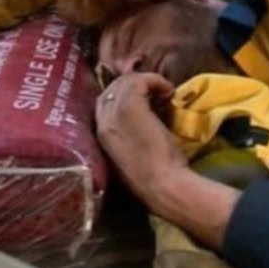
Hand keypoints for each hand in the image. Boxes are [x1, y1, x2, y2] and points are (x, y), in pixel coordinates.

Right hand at [95, 71, 188, 210]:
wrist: (162, 186)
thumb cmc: (152, 179)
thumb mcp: (130, 156)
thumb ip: (126, 136)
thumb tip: (139, 118)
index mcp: (99, 135)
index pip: (103, 102)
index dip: (122, 95)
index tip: (143, 98)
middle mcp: (102, 121)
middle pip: (112, 88)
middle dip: (133, 85)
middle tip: (154, 92)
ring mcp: (114, 113)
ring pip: (126, 82)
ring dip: (147, 82)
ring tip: (163, 93)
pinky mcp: (131, 107)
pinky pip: (141, 81)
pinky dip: (156, 81)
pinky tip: (169, 92)